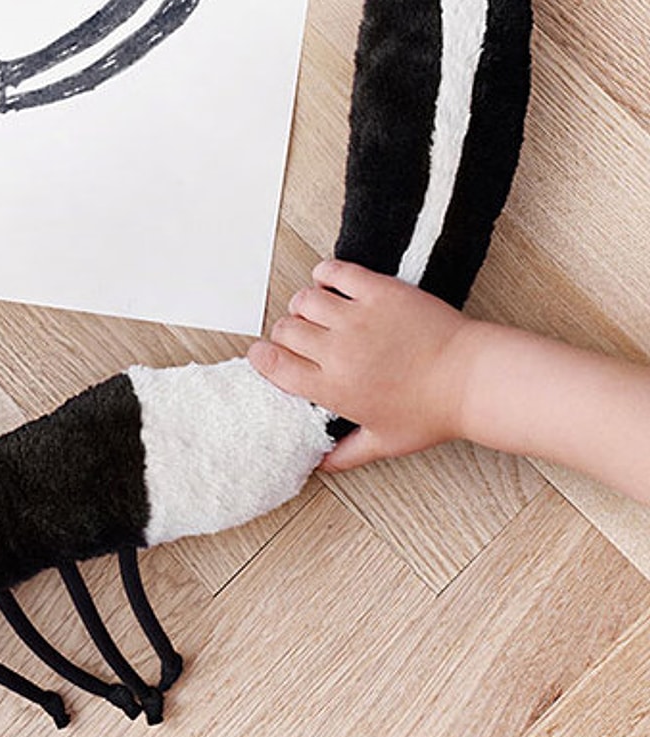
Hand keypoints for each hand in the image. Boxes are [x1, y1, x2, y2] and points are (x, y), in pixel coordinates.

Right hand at [247, 260, 477, 470]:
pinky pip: (334, 272)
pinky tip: (331, 284)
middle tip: (302, 339)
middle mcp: (339, 350)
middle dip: (286, 334)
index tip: (265, 356)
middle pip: (284, 330)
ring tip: (319, 314)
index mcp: (333, 387)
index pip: (273, 364)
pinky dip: (325, 275)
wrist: (474, 379)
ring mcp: (358, 318)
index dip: (262, 357)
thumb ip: (346, 454)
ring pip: (303, 300)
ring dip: (304, 306)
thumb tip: (321, 464)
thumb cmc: (434, 410)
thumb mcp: (386, 442)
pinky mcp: (378, 292)